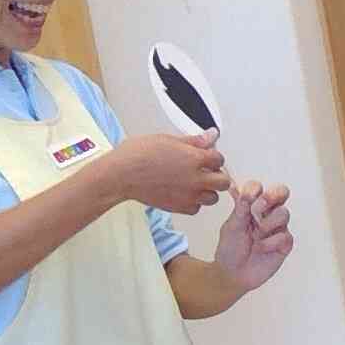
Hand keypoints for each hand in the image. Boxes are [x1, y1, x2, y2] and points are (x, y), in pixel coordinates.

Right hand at [106, 131, 228, 214]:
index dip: (213, 156)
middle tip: (206, 171)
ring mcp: (189, 195)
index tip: (206, 156)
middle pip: (223, 182)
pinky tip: (184, 193)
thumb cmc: (137, 154)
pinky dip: (193, 202)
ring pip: (213, 198)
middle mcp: (196, 179)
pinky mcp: (179, 207)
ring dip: (207, 190)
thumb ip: (193, 141)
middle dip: (218, 175)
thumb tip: (211, 135)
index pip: (219, 159)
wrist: (120, 174)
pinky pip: (196, 208)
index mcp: (195, 159)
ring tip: (194, 183)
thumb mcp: (167, 139)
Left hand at [213, 180, 294, 292]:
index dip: (255, 189)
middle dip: (272, 196)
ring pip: (284, 213)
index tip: (246, 197)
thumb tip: (239, 189)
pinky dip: (270, 243)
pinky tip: (260, 249)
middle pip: (281, 192)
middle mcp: (267, 214)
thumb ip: (240, 210)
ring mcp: (278, 228)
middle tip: (260, 207)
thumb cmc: (230, 249)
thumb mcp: (231, 227)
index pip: (258, 188)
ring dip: (267, 223)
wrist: (233, 274)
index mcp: (252, 207)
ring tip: (256, 235)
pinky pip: (284, 236)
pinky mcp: (285, 244)